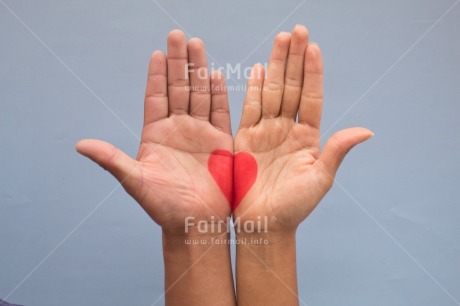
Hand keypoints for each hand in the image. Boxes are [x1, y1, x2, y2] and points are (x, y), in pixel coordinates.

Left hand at [76, 30, 232, 232]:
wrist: (194, 222)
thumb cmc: (163, 206)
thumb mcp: (135, 180)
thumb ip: (112, 159)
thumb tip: (80, 144)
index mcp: (156, 134)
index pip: (156, 97)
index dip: (156, 75)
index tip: (156, 52)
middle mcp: (178, 129)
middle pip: (179, 89)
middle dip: (179, 62)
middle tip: (178, 35)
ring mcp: (200, 133)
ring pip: (199, 95)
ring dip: (199, 71)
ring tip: (197, 46)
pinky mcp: (220, 142)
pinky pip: (220, 113)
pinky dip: (219, 95)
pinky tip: (216, 75)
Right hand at [234, 25, 372, 231]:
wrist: (263, 223)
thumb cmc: (294, 207)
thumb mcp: (320, 179)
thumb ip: (337, 150)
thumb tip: (367, 130)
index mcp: (308, 137)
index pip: (311, 97)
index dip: (313, 73)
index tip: (314, 48)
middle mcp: (288, 129)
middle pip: (291, 87)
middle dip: (294, 59)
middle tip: (297, 31)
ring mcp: (266, 131)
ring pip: (272, 91)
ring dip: (276, 65)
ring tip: (280, 40)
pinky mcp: (245, 138)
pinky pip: (250, 108)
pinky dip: (254, 88)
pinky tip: (259, 68)